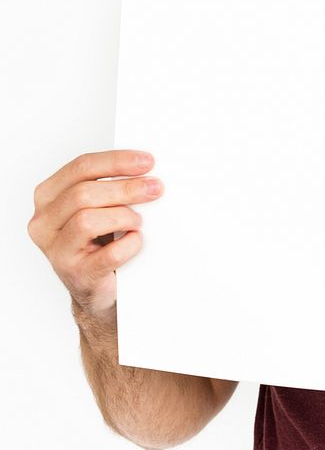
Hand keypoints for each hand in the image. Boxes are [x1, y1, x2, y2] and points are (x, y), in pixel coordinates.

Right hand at [26, 150, 163, 322]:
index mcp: (48, 197)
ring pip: (88, 220)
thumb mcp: (97, 206)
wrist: (97, 288)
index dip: (116, 161)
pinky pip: (109, 253)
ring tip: (138, 221)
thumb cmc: (98, 242)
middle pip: (84, 193)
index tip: (147, 161)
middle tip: (155, 188)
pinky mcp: (76, 274)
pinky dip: (129, 244)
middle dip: (126, 188)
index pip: (80, 167)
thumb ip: (108, 185)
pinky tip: (136, 240)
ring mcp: (56, 251)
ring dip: (123, 217)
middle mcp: (44, 223)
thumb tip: (146, 169)